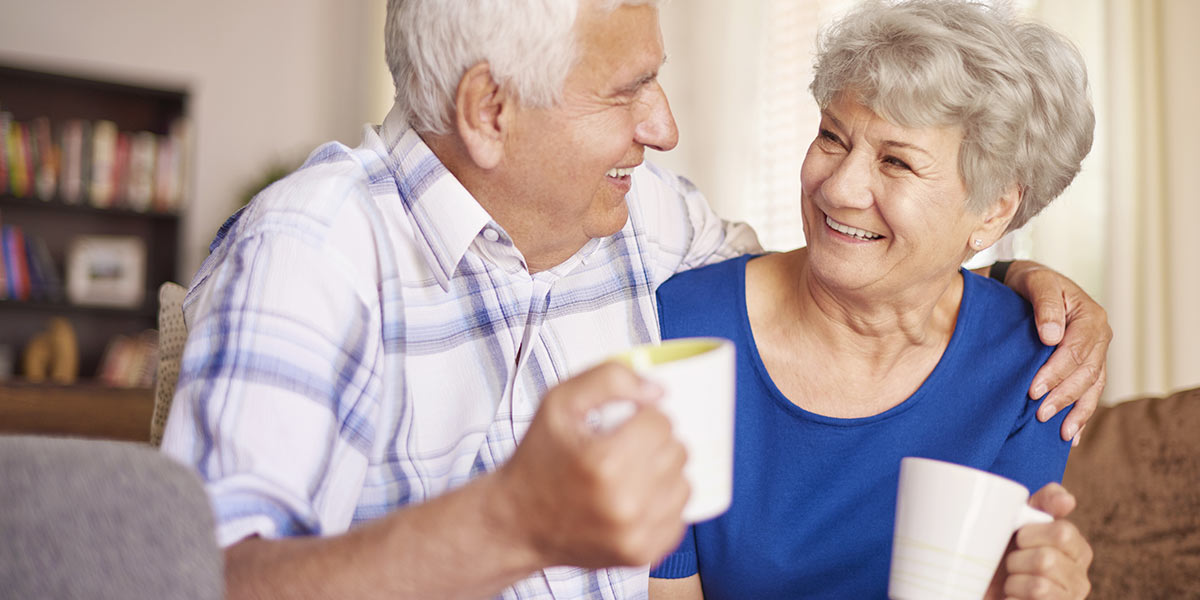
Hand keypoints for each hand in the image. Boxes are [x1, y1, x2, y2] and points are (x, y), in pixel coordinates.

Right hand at [493, 362, 689, 568]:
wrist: (517, 522)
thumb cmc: (539, 458)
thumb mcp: (559, 402)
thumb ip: (608, 378)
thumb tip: (659, 392)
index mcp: (604, 463)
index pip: (661, 421)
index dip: (642, 417)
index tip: (620, 426)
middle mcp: (625, 504)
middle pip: (676, 451)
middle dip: (654, 443)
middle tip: (623, 448)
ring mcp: (635, 535)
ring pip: (684, 483)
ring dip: (662, 473)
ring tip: (629, 473)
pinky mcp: (642, 555)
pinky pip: (679, 516)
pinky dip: (661, 504)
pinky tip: (634, 499)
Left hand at [986, 483, 1092, 599]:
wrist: (981, 586)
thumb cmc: (1004, 552)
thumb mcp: (1021, 522)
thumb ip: (1044, 503)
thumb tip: (1067, 499)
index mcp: (1078, 550)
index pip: (1062, 532)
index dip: (1030, 534)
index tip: (1018, 538)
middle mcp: (1080, 579)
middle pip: (1047, 560)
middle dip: (1017, 559)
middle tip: (1010, 563)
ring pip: (1038, 586)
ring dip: (1013, 582)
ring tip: (1010, 582)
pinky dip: (1013, 599)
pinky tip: (1011, 597)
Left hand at [1005, 261, 1110, 442]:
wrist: (1028, 284)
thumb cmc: (1031, 282)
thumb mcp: (1037, 283)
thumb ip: (1046, 305)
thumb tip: (1052, 336)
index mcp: (1091, 317)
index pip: (1077, 351)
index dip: (1056, 372)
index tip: (1033, 390)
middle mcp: (1099, 337)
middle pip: (1086, 373)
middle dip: (1064, 396)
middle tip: (1040, 414)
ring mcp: (1096, 353)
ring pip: (1092, 387)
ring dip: (1078, 411)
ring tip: (1063, 434)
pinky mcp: (1086, 365)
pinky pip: (1090, 392)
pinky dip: (1082, 413)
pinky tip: (1074, 435)